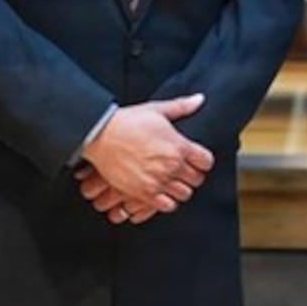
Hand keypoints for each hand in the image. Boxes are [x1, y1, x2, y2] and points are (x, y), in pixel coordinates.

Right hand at [80, 94, 212, 218]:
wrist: (101, 134)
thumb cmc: (127, 121)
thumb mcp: (157, 110)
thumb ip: (181, 106)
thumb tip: (200, 99)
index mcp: (179, 145)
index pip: (206, 162)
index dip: (202, 161)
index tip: (195, 160)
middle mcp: (172, 165)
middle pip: (197, 179)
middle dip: (192, 175)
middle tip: (182, 171)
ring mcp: (159, 180)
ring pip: (184, 194)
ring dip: (180, 188)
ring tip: (171, 181)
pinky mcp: (144, 193)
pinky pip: (167, 206)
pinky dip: (166, 201)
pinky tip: (161, 192)